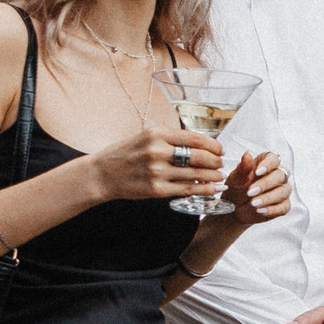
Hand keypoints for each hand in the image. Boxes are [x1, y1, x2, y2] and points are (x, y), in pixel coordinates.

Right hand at [93, 128, 222, 202]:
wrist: (102, 174)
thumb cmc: (126, 154)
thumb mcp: (146, 137)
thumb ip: (171, 139)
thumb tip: (201, 143)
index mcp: (157, 134)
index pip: (195, 138)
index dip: (213, 145)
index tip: (220, 149)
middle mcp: (157, 151)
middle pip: (200, 156)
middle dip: (216, 161)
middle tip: (221, 163)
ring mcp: (157, 171)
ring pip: (196, 173)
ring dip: (213, 176)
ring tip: (219, 176)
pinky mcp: (156, 189)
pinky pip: (187, 189)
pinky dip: (204, 189)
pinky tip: (212, 189)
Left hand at [227, 151, 289, 226]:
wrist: (235, 209)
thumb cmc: (237, 189)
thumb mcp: (236, 179)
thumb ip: (243, 168)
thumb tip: (247, 155)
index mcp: (266, 164)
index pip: (274, 159)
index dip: (268, 164)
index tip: (257, 172)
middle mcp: (277, 175)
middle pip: (280, 175)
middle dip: (265, 184)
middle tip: (250, 192)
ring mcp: (282, 190)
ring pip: (283, 191)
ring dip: (268, 198)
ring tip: (253, 204)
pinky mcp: (283, 205)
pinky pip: (284, 207)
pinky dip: (272, 209)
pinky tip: (261, 211)